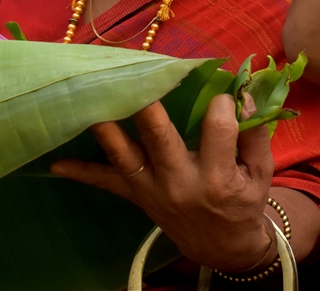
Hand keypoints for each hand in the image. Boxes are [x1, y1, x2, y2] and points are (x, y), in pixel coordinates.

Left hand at [51, 94, 275, 272]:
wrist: (222, 245)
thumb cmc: (244, 201)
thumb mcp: (262, 172)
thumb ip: (255, 134)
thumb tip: (243, 95)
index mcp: (218, 177)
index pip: (217, 129)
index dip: (222, 105)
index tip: (224, 95)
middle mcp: (181, 183)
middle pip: (159, 138)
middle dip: (147, 106)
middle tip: (137, 75)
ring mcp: (154, 191)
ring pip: (125, 156)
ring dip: (107, 129)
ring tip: (91, 102)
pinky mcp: (138, 196)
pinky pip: (106, 183)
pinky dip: (82, 172)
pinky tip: (57, 163)